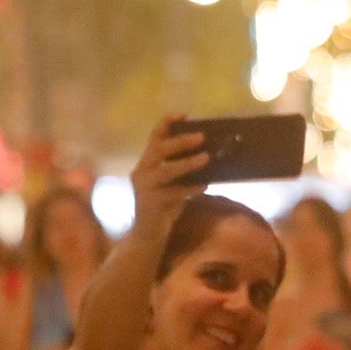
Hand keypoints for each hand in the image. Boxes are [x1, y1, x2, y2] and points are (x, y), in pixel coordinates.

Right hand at [128, 114, 208, 230]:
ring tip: (206, 158)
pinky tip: (204, 185)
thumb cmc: (164, 207)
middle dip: (180, 141)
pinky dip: (190, 188)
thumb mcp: (173, 184)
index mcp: (146, 163)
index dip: (167, 123)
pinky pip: (174, 193)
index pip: (154, 137)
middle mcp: (141, 172)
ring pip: (166, 170)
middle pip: (159, 149)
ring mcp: (144, 187)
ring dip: (188, 163)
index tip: (183, 114)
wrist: (148, 236)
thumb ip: (182, 170)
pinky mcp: (150, 203)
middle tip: (201, 137)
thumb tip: (209, 155)